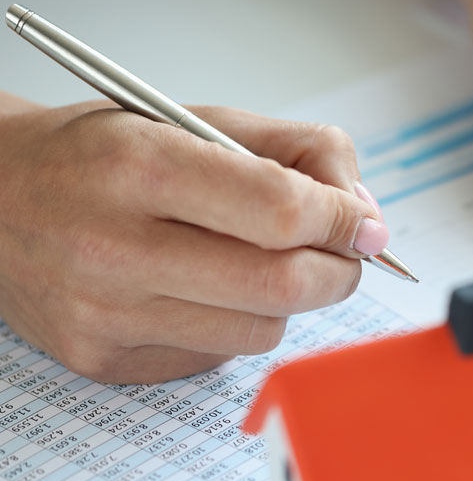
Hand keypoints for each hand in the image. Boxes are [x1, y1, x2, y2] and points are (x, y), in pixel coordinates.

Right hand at [0, 102, 387, 382]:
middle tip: (343, 254)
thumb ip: (294, 151)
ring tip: (261, 265)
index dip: (342, 220)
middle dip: (337, 271)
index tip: (363, 223)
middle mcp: (114, 248)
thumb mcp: (193, 119)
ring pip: (260, 331)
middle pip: (282, 285)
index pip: (280, 210)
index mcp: (138, 166)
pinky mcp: (104, 361)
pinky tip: (203, 292)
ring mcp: (105, 316)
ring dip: (287, 301)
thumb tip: (363, 212)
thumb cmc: (101, 156)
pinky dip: (235, 325)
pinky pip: (218, 357)